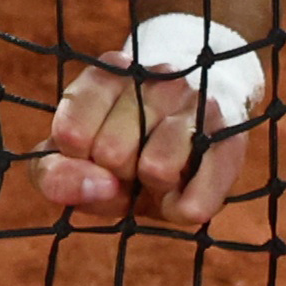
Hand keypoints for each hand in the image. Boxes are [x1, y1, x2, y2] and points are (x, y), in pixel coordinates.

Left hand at [29, 47, 250, 228]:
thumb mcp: (74, 159)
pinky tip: (182, 190)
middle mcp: (157, 77)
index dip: (77, 158)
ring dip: (152, 188)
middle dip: (115, 172)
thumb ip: (55, 175)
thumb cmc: (122, 150)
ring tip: (159, 170)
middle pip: (111, 152)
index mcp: (108, 74)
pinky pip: (195, 201)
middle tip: (132, 161)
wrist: (192, 134)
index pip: (71, 132)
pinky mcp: (231, 138)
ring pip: (156, 169)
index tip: (90, 149)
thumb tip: (99, 185)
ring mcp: (198, 103)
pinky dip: (180, 210)